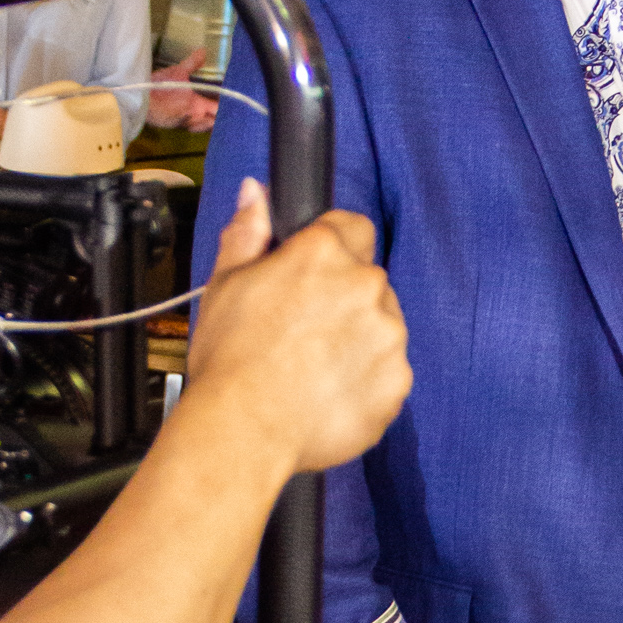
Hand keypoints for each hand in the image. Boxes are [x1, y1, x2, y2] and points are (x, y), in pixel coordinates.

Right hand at [144, 51, 220, 131]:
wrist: (138, 103)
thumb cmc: (158, 88)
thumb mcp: (176, 72)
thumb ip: (192, 63)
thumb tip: (204, 51)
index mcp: (198, 106)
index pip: (220, 110)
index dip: (228, 105)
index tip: (232, 98)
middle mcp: (194, 120)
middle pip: (215, 123)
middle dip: (221, 117)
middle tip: (224, 106)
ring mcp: (184, 125)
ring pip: (204, 128)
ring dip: (209, 122)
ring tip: (212, 113)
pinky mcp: (175, 127)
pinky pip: (192, 128)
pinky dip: (197, 123)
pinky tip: (195, 117)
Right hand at [185, 176, 411, 476]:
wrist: (243, 430)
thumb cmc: (229, 360)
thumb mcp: (225, 283)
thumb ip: (249, 232)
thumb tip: (256, 191)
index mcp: (324, 253)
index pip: (353, 228)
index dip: (333, 249)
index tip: (314, 275)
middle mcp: (366, 287)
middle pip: (368, 281)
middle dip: (343, 300)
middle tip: (302, 333)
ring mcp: (388, 336)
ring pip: (381, 327)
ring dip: (358, 341)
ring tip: (311, 370)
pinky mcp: (397, 382)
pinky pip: (388, 373)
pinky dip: (366, 382)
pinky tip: (327, 395)